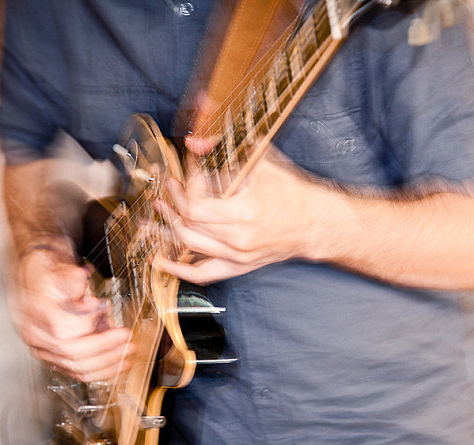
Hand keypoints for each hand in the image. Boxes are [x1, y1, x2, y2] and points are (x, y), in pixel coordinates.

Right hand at [10, 246, 132, 380]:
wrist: (36, 279)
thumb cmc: (49, 273)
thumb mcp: (59, 267)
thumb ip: (73, 279)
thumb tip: (88, 294)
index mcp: (35, 310)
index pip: (62, 328)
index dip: (88, 323)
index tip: (105, 309)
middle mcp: (34, 333)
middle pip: (71, 352)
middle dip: (105, 347)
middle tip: (126, 337)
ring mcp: (41, 348)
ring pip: (75, 366)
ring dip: (107, 363)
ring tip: (127, 354)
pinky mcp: (52, 357)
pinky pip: (76, 371)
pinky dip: (100, 370)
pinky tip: (117, 363)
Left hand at [152, 145, 320, 283]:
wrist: (315, 223)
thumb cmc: (290, 191)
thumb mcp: (260, 161)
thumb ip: (224, 149)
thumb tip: (193, 143)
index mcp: (245, 213)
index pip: (197, 205)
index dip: (186, 187)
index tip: (188, 173)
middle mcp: (239, 239)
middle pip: (189, 224)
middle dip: (173, 203)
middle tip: (168, 188)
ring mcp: (238, 256)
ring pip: (189, 245)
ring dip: (169, 227)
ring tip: (158, 212)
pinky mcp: (239, 266)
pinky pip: (203, 274)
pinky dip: (179, 269)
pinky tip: (160, 260)